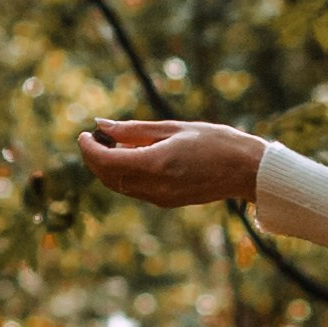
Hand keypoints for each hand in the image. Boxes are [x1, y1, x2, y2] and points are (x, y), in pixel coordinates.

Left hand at [76, 119, 267, 207]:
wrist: (244, 170)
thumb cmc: (214, 141)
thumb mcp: (172, 128)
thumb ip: (134, 129)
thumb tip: (101, 125)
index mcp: (156, 164)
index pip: (108, 162)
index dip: (89, 149)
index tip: (83, 134)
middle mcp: (155, 187)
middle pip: (109, 177)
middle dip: (94, 159)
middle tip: (92, 138)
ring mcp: (159, 198)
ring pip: (119, 186)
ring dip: (107, 168)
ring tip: (109, 144)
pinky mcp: (165, 202)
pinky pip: (134, 189)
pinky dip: (123, 174)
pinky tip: (127, 156)